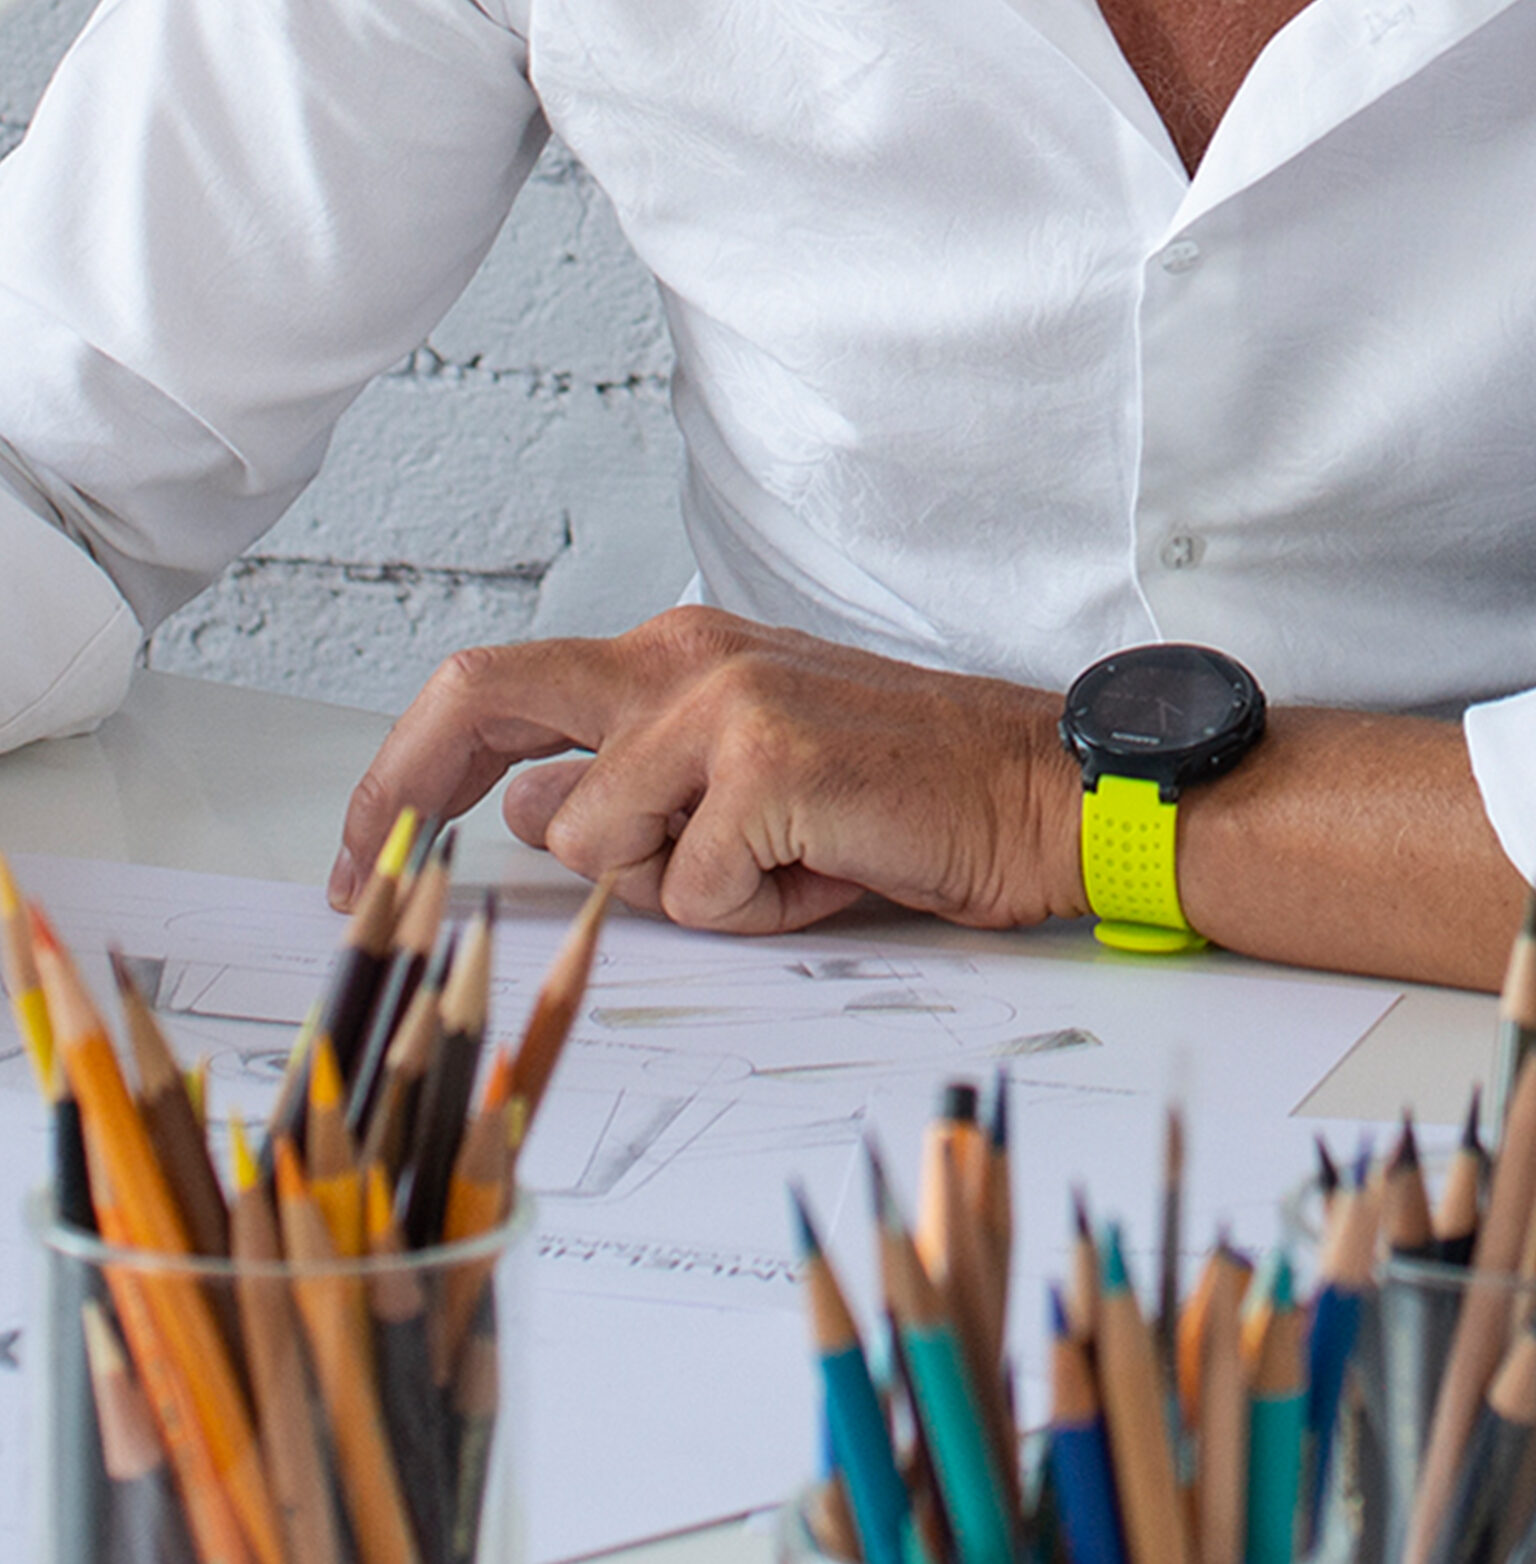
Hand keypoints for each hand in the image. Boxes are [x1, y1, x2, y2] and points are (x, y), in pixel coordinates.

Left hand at [330, 607, 1085, 934]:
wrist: (1040, 791)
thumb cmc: (898, 792)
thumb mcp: (743, 780)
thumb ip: (631, 787)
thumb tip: (533, 815)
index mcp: (675, 654)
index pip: (499, 689)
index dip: (409, 767)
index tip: (371, 845)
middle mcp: (684, 656)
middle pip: (481, 697)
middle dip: (398, 789)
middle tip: (366, 876)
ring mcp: (724, 702)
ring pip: (596, 839)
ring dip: (674, 888)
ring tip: (778, 869)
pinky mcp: (769, 762)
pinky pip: (692, 889)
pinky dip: (753, 911)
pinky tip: (827, 871)